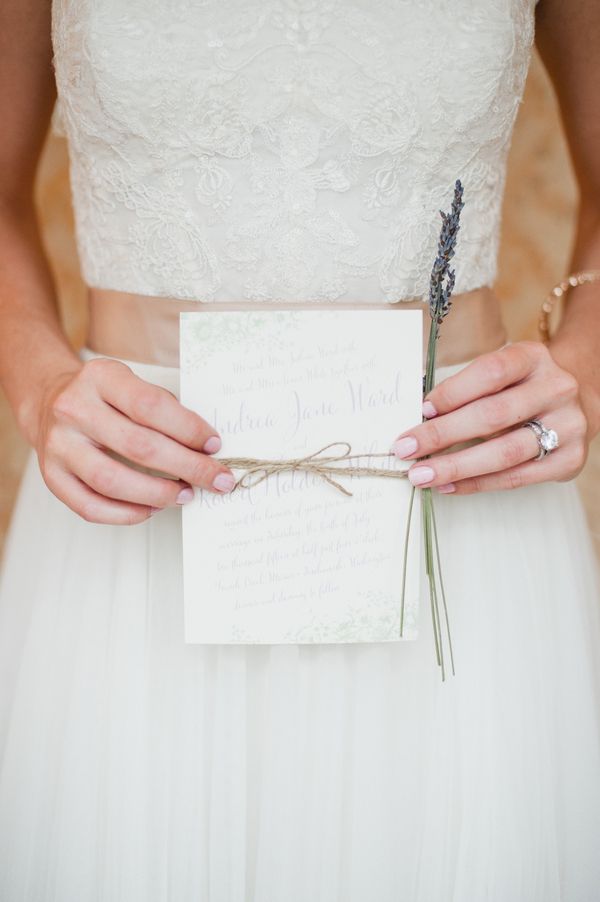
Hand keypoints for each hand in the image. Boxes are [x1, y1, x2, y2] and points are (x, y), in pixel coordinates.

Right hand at [34, 356, 235, 523]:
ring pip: (112, 480)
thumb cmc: (103, 397)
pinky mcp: (52, 476)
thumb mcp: (131, 383)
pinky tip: (152, 509)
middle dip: (187, 467)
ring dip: (158, 494)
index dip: (188, 429)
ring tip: (185, 495)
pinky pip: (90, 506)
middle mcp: (74, 409)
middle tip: (215, 479)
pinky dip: (126, 514)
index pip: (151, 405)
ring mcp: (58, 445)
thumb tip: (205, 449)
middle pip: (138, 446)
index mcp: (100, 377)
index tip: (214, 445)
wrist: (49, 402)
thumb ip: (164, 409)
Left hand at [391, 341, 588, 494]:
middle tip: (406, 448)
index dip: (452, 393)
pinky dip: (477, 483)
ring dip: (456, 466)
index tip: (420, 411)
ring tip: (422, 475)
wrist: (575, 403)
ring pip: (505, 452)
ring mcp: (568, 426)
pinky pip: (516, 477)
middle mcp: (556, 389)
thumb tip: (418, 417)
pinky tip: (449, 486)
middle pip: (493, 415)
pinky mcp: (569, 460)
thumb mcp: (501, 373)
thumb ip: (465, 389)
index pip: (490, 373)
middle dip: (442, 434)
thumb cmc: (522, 388)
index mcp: (533, 358)